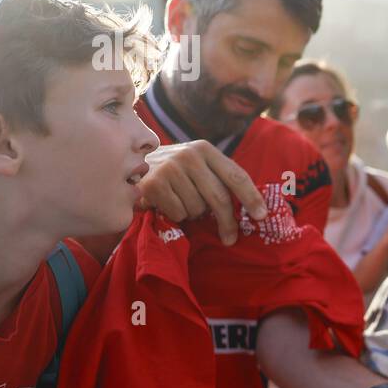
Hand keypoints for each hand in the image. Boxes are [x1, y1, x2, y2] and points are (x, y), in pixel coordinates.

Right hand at [136, 140, 266, 244]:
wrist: (124, 164)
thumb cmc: (171, 172)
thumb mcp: (196, 166)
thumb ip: (218, 179)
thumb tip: (252, 209)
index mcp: (205, 149)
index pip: (237, 175)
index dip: (251, 198)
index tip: (262, 216)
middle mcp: (189, 155)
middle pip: (220, 197)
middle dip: (228, 222)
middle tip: (231, 239)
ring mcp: (170, 168)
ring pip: (198, 209)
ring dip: (193, 214)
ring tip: (180, 202)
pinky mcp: (154, 184)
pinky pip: (178, 213)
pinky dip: (176, 215)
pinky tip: (165, 204)